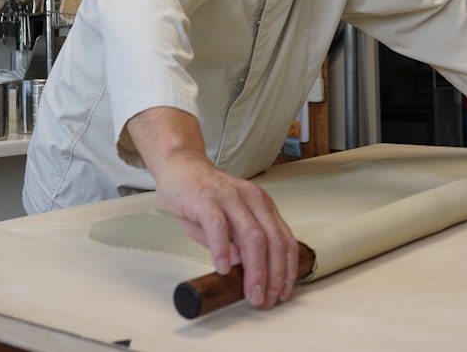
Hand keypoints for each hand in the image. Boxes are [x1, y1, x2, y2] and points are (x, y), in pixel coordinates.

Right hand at [125, 107, 299, 308]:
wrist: (180, 166)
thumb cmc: (203, 196)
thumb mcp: (228, 220)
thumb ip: (238, 243)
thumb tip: (248, 269)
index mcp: (262, 204)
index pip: (285, 238)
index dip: (287, 268)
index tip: (283, 291)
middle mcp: (251, 199)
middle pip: (273, 240)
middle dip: (274, 275)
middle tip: (266, 299)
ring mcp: (229, 198)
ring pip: (253, 236)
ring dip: (255, 269)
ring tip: (251, 292)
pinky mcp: (206, 199)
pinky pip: (218, 227)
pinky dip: (223, 250)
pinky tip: (223, 268)